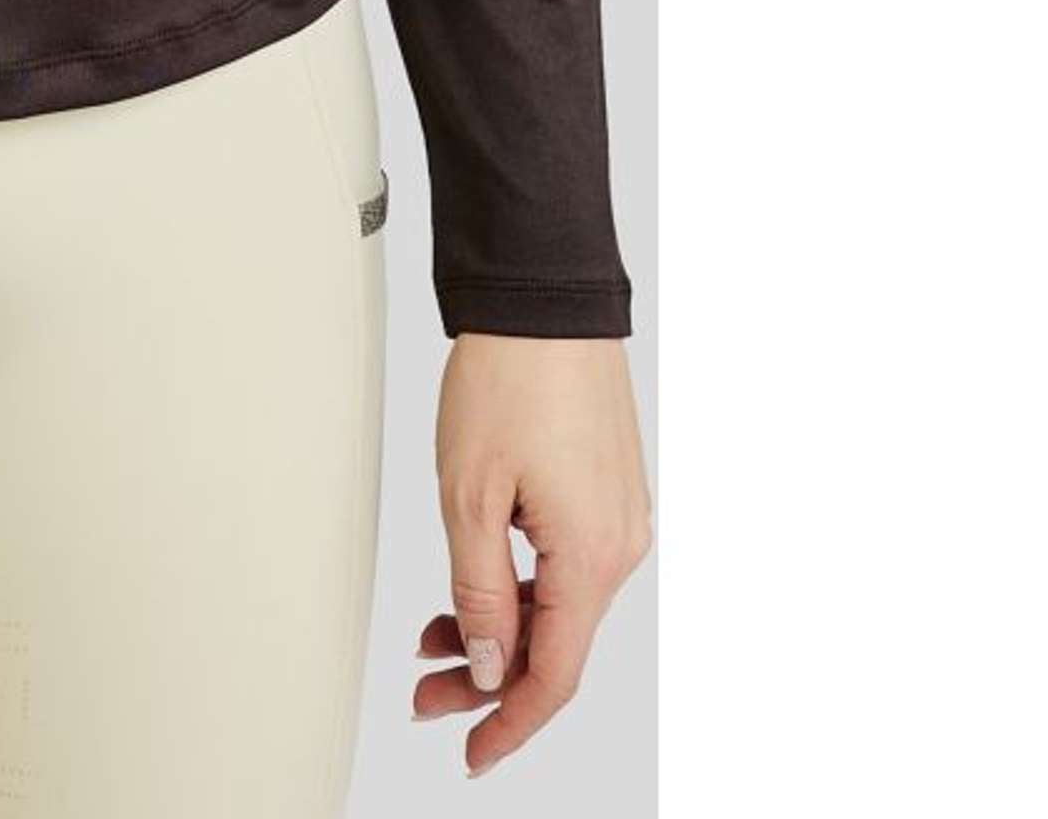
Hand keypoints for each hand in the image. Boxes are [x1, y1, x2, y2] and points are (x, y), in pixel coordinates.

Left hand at [414, 335, 650, 777]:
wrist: (544, 298)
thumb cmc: (509, 378)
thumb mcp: (470, 496)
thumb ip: (480, 593)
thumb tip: (491, 668)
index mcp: (591, 556)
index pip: (554, 675)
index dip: (509, 723)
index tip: (470, 751)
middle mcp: (619, 544)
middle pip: (557, 645)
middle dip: (490, 680)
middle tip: (428, 694)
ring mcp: (618, 516)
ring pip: (559, 604)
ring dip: (500, 628)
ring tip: (433, 637)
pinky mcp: (607, 489)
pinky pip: (566, 563)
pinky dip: (520, 584)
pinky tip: (477, 583)